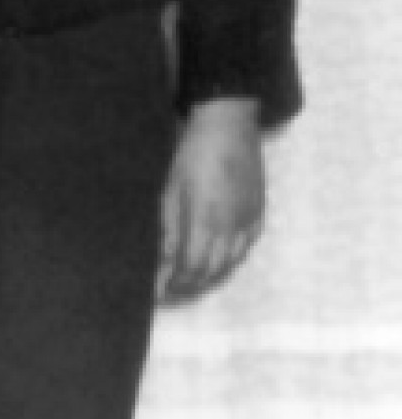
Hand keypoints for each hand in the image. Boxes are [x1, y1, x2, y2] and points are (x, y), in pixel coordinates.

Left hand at [157, 98, 264, 302]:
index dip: (175, 284)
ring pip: (230, 263)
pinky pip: (245, 248)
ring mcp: (248, 221)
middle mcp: (231, 227)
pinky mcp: (259, 214)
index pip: (191, 267)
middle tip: (171, 290)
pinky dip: (229, 260)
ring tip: (189, 279)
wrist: (228, 126)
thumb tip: (163, 261)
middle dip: (190, 285)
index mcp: (205, 220)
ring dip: (209, 276)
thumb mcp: (171, 190)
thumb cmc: (192, 155)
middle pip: (211, 271)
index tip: (160, 292)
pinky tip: (217, 261)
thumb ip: (169, 229)